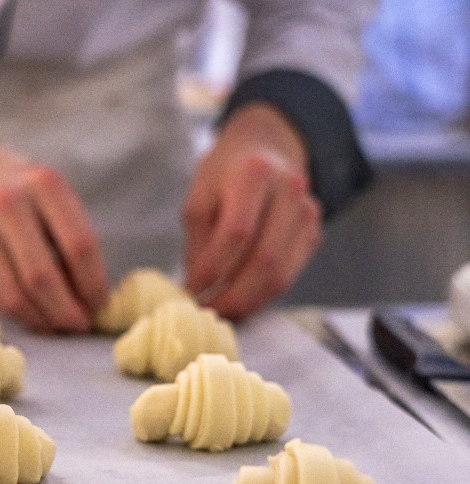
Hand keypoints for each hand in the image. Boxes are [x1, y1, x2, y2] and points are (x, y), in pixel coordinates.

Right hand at [0, 109, 107, 332]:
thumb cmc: (26, 191)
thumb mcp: (54, 195)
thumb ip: (74, 236)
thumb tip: (92, 298)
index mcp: (45, 185)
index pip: (79, 245)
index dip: (93, 283)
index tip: (101, 303)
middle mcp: (10, 205)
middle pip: (43, 276)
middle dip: (68, 310)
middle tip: (82, 325)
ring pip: (18, 294)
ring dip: (45, 319)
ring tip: (62, 325)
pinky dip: (24, 315)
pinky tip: (40, 317)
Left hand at [182, 103, 321, 318]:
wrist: (265, 150)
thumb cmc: (224, 174)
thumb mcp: (198, 197)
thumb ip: (197, 243)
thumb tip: (196, 288)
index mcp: (255, 173)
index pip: (237, 233)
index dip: (213, 269)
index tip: (192, 291)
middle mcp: (291, 190)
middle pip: (264, 259)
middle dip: (232, 295)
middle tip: (207, 311)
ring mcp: (308, 212)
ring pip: (281, 274)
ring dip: (248, 301)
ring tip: (221, 310)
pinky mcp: (313, 233)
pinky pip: (289, 275)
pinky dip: (263, 294)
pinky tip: (240, 299)